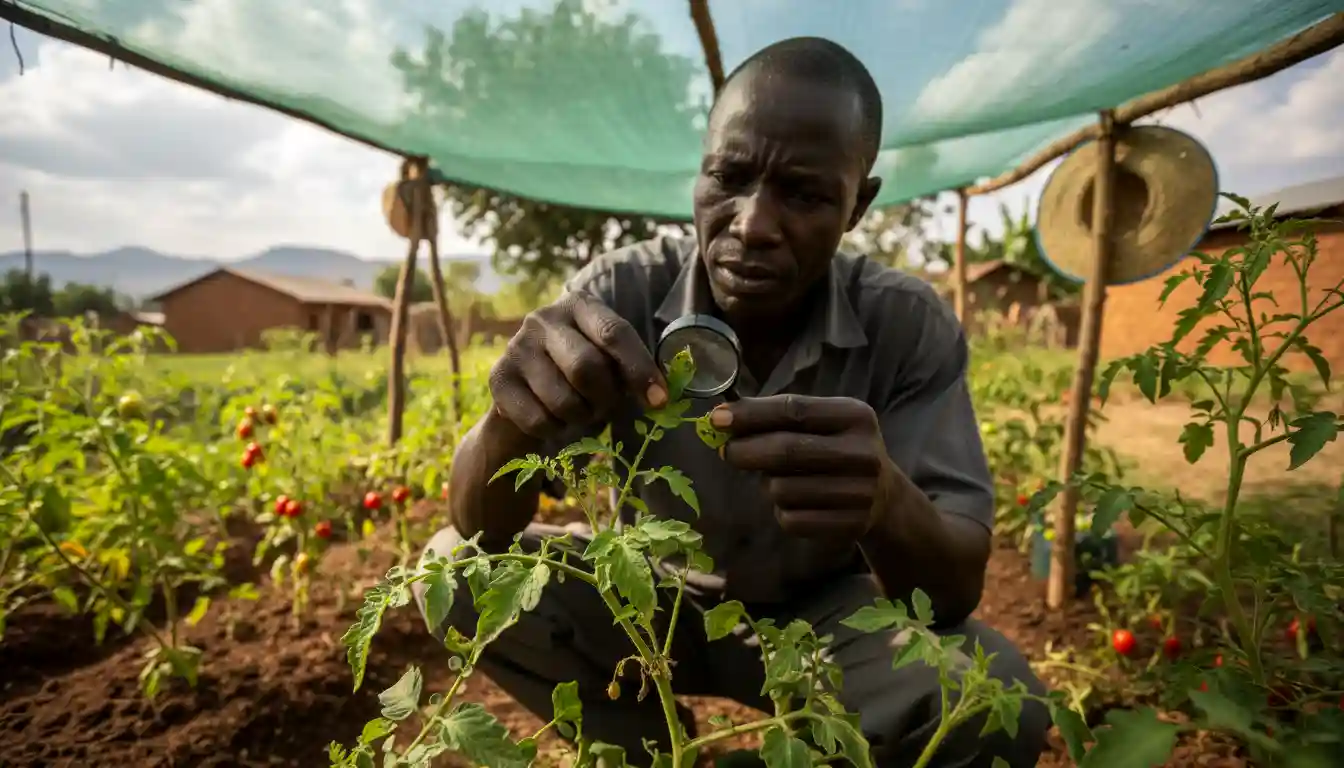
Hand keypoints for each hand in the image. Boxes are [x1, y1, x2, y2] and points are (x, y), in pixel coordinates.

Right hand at [490, 293, 666, 438]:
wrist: (527, 393)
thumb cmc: (582, 372)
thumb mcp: (609, 361)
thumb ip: (630, 368)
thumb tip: (660, 396)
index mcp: (580, 305)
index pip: (614, 333)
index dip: (640, 370)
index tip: (659, 401)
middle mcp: (543, 318)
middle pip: (586, 367)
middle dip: (605, 398)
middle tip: (607, 407)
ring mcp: (516, 347)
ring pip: (563, 400)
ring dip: (581, 417)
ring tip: (580, 410)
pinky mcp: (498, 378)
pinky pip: (539, 420)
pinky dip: (556, 430)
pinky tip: (554, 418)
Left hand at [711, 395, 889, 538]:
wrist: (885, 498)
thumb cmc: (837, 449)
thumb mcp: (823, 423)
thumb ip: (779, 417)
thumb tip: (723, 417)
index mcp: (855, 416)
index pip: (794, 410)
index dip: (750, 414)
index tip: (716, 418)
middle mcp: (863, 453)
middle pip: (785, 451)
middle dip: (745, 451)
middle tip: (727, 452)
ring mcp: (860, 492)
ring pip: (781, 489)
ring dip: (767, 485)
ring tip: (780, 480)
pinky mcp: (850, 525)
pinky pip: (791, 519)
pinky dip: (781, 511)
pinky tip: (796, 503)